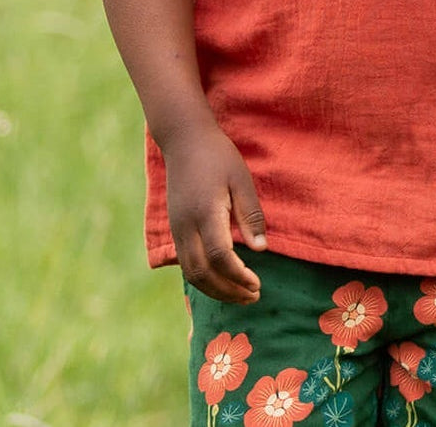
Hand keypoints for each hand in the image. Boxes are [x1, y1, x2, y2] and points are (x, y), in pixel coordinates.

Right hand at [160, 121, 267, 303]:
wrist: (184, 140)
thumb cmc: (218, 156)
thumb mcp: (240, 179)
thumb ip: (250, 214)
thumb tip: (261, 250)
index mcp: (205, 213)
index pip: (219, 257)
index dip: (238, 277)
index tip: (257, 284)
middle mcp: (186, 226)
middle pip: (202, 274)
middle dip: (227, 291)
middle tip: (252, 297)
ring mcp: (177, 228)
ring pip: (191, 273)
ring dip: (214, 290)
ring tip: (239, 295)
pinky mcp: (174, 228)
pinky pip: (185, 263)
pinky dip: (203, 279)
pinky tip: (221, 279)